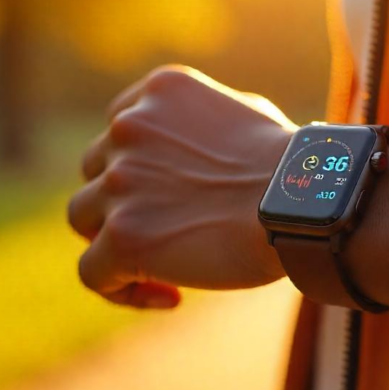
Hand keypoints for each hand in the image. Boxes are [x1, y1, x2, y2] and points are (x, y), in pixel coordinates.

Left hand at [68, 65, 295, 308]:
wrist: (304, 201)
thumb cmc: (292, 165)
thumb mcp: (246, 113)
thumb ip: (202, 123)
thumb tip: (193, 148)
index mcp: (160, 91)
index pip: (119, 130)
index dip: (136, 166)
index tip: (168, 195)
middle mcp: (130, 128)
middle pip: (96, 171)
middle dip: (125, 202)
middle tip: (169, 232)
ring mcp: (121, 181)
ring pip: (84, 218)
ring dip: (115, 241)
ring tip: (163, 268)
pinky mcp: (123, 236)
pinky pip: (93, 273)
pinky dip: (121, 290)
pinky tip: (170, 298)